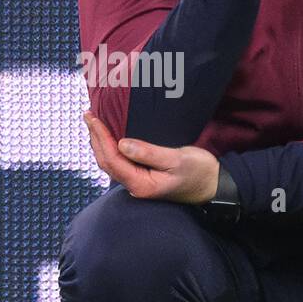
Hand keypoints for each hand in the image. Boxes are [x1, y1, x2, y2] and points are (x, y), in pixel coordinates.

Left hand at [83, 111, 219, 203]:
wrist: (215, 186)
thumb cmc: (199, 172)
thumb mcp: (177, 159)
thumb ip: (149, 153)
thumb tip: (122, 144)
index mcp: (141, 184)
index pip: (112, 159)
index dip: (100, 137)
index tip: (93, 118)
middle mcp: (136, 186)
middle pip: (107, 162)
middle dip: (95, 139)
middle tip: (88, 115)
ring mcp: (139, 182)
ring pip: (112, 163)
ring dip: (100, 143)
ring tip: (94, 124)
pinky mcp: (144, 177)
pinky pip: (121, 162)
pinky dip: (111, 148)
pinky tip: (110, 137)